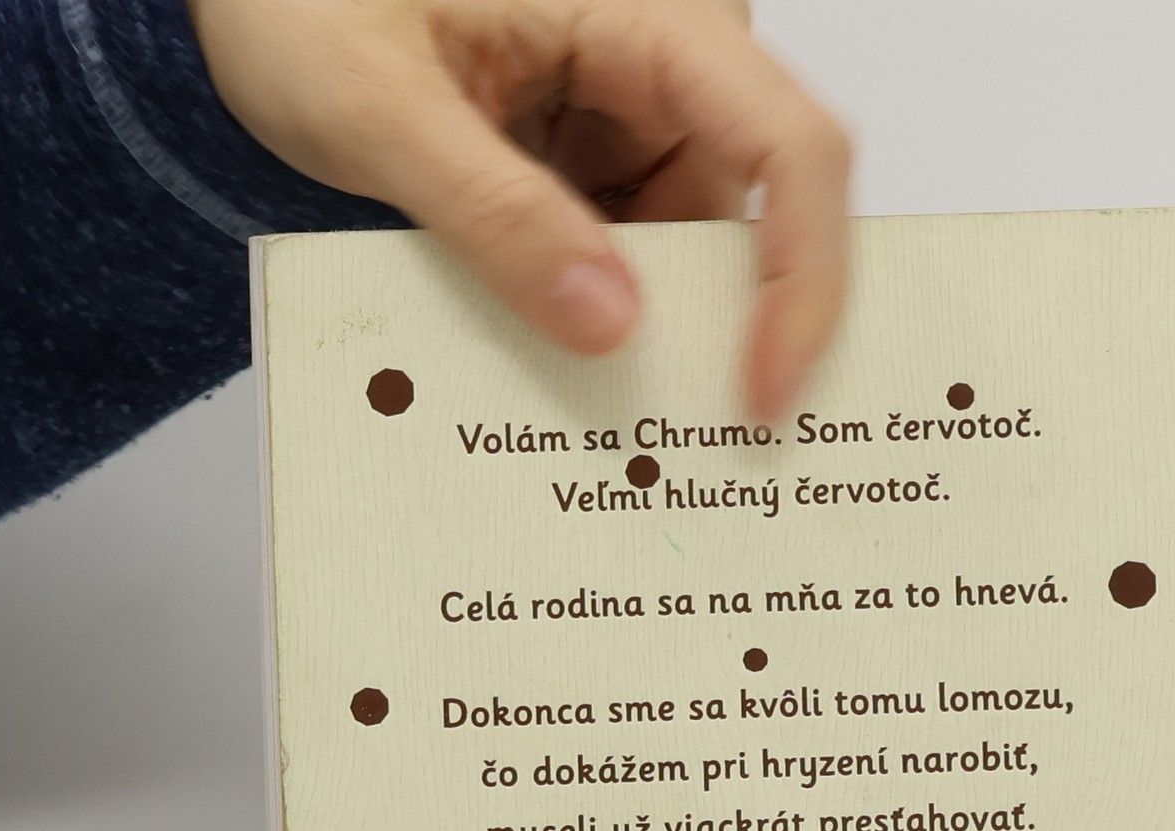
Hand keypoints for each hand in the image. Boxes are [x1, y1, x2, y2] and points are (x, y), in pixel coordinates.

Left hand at [187, 0, 850, 417]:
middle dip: (729, 330)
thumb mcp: (374, 105)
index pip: (788, 146)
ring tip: (599, 413)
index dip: (801, 278)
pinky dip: (606, 314)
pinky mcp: (598, 155)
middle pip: (758, 211)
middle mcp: (662, 56)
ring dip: (658, 334)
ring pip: (697, 248)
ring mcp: (631, 110)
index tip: (763, 393)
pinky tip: (562, 363)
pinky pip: (636, 251)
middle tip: (693, 443)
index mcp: (642, 10)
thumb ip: (492, 211)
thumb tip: (610, 325)